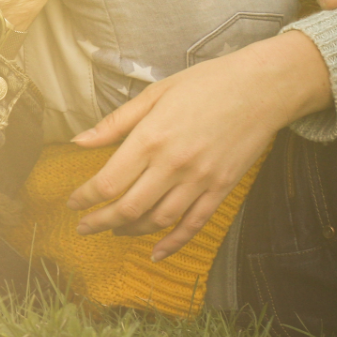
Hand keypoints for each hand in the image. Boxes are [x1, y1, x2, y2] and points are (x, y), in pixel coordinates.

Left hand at [67, 31, 332, 259]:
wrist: (263, 88)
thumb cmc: (206, 84)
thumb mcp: (155, 93)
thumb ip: (115, 123)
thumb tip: (78, 141)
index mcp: (151, 139)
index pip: (108, 182)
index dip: (85, 198)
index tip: (73, 203)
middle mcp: (173, 165)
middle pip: (128, 208)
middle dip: (100, 222)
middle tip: (83, 228)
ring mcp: (200, 180)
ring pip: (158, 220)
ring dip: (131, 230)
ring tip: (115, 229)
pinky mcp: (221, 189)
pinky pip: (194, 224)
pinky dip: (173, 243)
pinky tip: (157, 253)